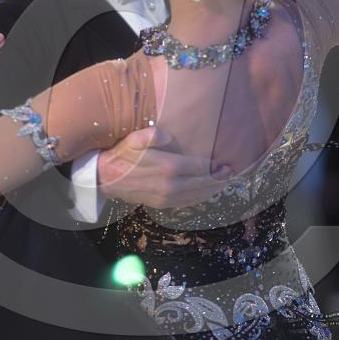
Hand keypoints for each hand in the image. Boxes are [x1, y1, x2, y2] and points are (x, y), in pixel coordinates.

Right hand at [98, 126, 232, 208]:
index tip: (227, 164)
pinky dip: (200, 198)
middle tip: (232, 173)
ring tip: (224, 183)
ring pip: (197, 195)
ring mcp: (167, 197)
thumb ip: (150, 136)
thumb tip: (166, 136)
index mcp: (168, 167)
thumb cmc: (122, 155)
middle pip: (203, 183)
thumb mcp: (133, 139)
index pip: (200, 167)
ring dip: (213, 190)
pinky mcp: (162, 204)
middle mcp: (171, 185)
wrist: (106, 178)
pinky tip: (206, 193)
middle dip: (219, 179)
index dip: (215, 166)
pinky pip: (187, 203)